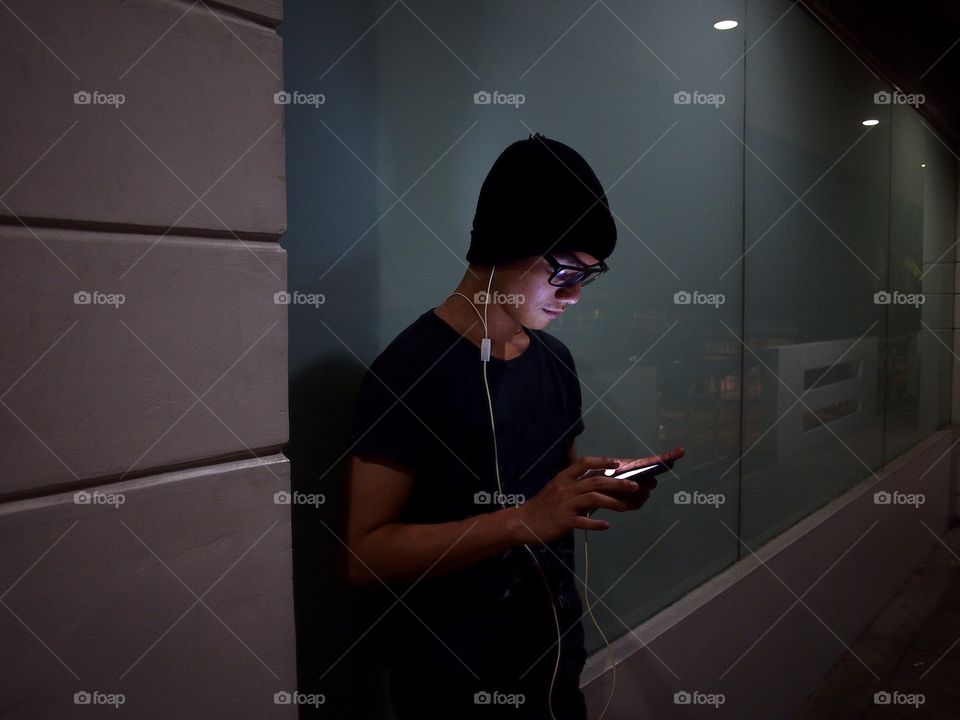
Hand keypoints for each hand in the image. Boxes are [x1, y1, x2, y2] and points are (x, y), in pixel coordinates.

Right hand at [515, 456, 642, 543]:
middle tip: (634, 486)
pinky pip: (584, 521)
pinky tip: (606, 525)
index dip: (602, 462)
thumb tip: (596, 479)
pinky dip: (597, 523)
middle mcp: (566, 488)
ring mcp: (565, 504)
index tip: (617, 464)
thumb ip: (574, 483)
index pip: (585, 463)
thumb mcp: (556, 487)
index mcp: (564, 477)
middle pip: (596, 481)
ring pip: (593, 498)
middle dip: (618, 483)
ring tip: (624, 507)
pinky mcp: (565, 520)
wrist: (524, 521)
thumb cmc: (543, 504)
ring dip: (612, 503)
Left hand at [584, 447, 684, 510]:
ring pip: (644, 495)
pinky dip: (629, 503)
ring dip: (632, 496)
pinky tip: (620, 502)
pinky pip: (636, 504)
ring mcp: (637, 490)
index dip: (669, 456)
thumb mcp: (605, 470)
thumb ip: (619, 473)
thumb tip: (638, 478)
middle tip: (632, 486)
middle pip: (651, 482)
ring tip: (618, 493)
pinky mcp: (631, 501)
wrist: (585, 490)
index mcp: (635, 466)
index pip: (655, 461)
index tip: (681, 450)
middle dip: (643, 485)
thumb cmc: (596, 475)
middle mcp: (639, 477)